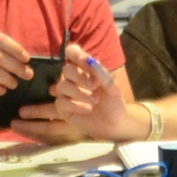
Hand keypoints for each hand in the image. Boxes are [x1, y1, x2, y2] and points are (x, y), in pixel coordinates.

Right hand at [14, 46, 130, 144]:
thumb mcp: (112, 87)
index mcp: (85, 69)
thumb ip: (101, 73)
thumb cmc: (114, 102)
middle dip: (79, 77)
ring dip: (79, 92)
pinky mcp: (63, 108)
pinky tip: (88, 109)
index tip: (84, 60)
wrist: (115, 124)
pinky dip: (75, 105)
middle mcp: (73, 79)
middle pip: (66, 69)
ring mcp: (66, 93)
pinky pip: (61, 102)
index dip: (74, 53)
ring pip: (61, 86)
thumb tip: (90, 60)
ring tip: (95, 100)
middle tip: (94, 86)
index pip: (72, 53)